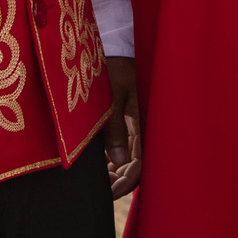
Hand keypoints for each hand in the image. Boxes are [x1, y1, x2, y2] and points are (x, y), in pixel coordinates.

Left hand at [103, 56, 141, 198]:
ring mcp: (132, 123)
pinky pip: (120, 147)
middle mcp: (139, 127)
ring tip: (95, 181)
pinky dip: (110, 160)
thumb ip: (114, 130)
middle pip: (133, 166)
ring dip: (113, 172)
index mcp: (142, 124)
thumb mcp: (113, 97)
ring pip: (126, 159)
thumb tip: (117, 162)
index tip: (107, 195)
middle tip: (97, 192)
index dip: (126, 184)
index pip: (139, 165)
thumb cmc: (112, 66)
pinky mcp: (123, 118)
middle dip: (117, 182)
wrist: (112, 41)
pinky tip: (97, 165)